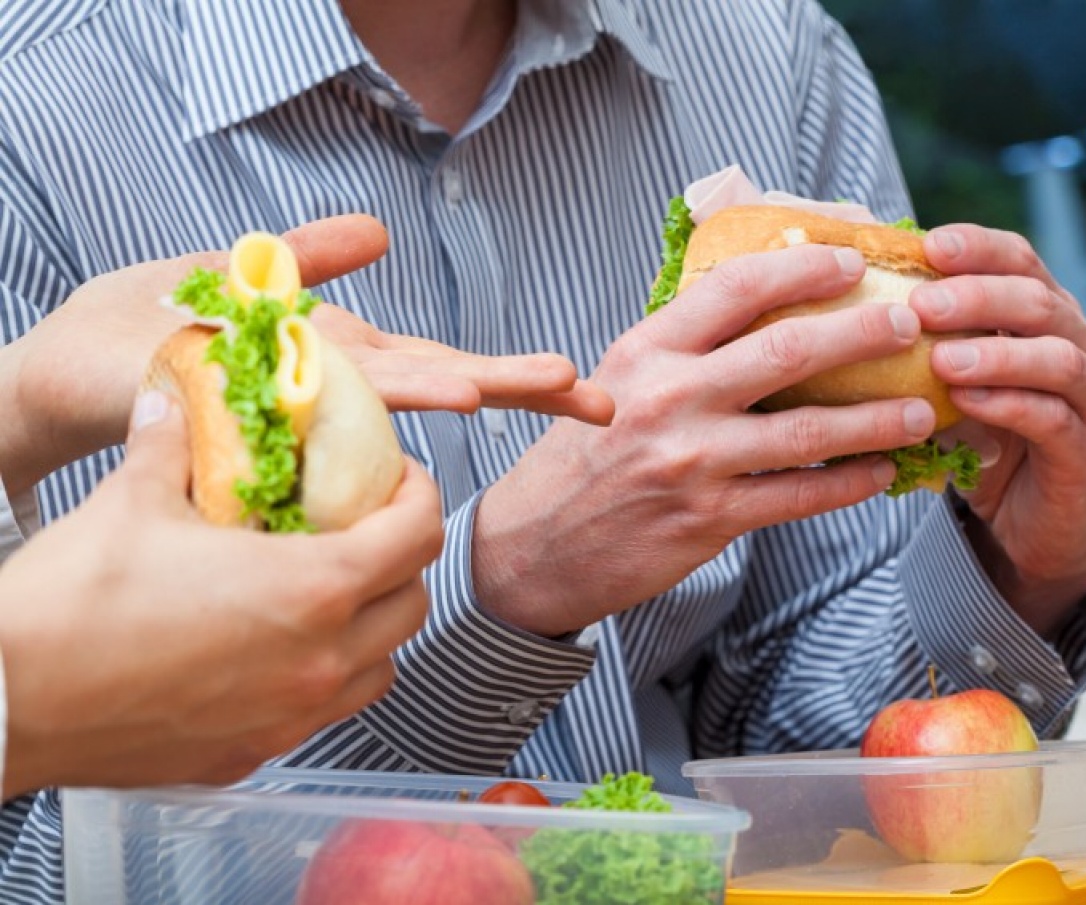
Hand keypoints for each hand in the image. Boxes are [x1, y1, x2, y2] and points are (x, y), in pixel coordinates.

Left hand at [0, 214, 611, 497]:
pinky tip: (433, 392)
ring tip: (535, 385)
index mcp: (345, 360)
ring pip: (389, 385)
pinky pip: (316, 388)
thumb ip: (314, 258)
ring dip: (459, 384)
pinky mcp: (245, 387)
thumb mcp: (247, 275)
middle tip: (598, 402)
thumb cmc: (162, 334)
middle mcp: (332, 383)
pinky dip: (381, 390)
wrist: (72, 372)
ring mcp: (290, 386)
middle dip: (520, 388)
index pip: (445, 364)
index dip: (514, 376)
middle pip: (439, 379)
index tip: (583, 388)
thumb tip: (378, 233)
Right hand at [0, 391, 444, 798]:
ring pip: (380, 666)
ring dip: (374, 624)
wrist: (6, 701)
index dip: (419, 495)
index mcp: (310, 589)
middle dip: (402, 558)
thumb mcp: (132, 499)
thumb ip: (173, 442)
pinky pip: (324, 713)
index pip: (417, 534)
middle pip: (412, 602)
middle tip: (369, 529)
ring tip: (334, 592)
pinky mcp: (254, 753)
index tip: (400, 480)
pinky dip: (326, 676)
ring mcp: (291, 716)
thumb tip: (175, 399)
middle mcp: (317, 659)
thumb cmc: (67, 608)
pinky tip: (282, 650)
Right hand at [474, 244, 943, 636]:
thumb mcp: (617, 380)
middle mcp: (668, 397)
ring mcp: (691, 461)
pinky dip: (848, 483)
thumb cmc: (585, 456)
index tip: (850, 262)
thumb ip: (683, 346)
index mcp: (647, 350)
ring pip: (808, 430)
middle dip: (863, 332)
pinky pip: (799, 497)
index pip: (737, 288)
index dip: (803, 268)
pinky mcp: (709, 518)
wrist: (534, 546)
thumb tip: (765, 306)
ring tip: (921, 409)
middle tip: (911, 323)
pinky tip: (881, 473)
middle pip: (788, 350)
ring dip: (876, 418)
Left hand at [910, 225, 1085, 633]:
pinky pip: (1052, 418)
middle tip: (922, 305)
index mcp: (1047, 315)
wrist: (1028, 524)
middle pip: (1039, 300)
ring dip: (996, 353)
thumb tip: (848, 300)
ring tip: (941, 359)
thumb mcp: (949, 382)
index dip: (977, 247)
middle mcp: (1082, 345)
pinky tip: (965, 403)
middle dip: (978, 296)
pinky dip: (1007, 406)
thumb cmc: (982, 439)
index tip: (928, 246)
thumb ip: (923, 340)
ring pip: (1056, 358)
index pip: (1020, 260)